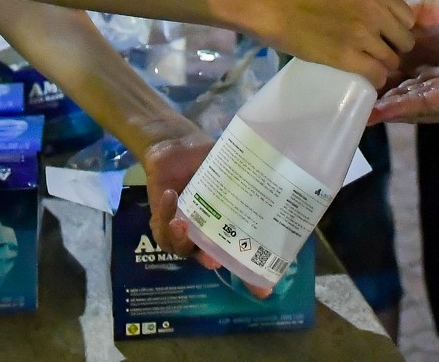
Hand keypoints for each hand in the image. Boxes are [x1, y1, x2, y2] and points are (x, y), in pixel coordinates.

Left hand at [142, 129, 275, 298]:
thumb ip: (246, 172)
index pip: (242, 256)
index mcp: (227, 224)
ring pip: (182, 250)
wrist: (176, 147)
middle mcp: (207, 233)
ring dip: (181, 241)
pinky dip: (164, 215)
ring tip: (182, 224)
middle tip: (214, 260)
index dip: (253, 277)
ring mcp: (185, 230)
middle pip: (211, 260)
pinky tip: (171, 195)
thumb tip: (276, 171)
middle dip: (211, 262)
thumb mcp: (231, 165)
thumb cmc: (207, 158)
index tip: (264, 292)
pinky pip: (162, 230)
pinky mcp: (162, 221)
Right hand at [253, 0, 413, 84]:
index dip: (396, 28)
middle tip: (375, 52)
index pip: (407, 16)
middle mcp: (374, 7)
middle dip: (392, 48)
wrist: (270, 4)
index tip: (384, 35)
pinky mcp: (347, 55)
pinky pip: (376, 74)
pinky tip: (364, 76)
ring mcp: (362, 32)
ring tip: (367, 65)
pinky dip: (373, 79)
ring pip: (391, 61)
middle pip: (404, 40)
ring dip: (381, 65)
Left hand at [372, 35, 438, 124]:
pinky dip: (403, 84)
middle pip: (412, 106)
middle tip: (358, 109)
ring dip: (391, 98)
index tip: (374, 112)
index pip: (423, 107)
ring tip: (364, 97)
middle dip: (387, 109)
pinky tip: (388, 79)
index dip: (398, 110)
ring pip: (414, 96)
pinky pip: (422, 84)